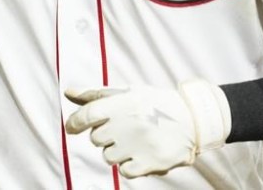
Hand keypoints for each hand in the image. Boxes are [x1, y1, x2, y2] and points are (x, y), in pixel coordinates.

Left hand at [64, 79, 230, 177]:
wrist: (194, 120)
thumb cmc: (156, 104)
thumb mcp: (129, 92)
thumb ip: (96, 94)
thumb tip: (68, 92)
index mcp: (126, 101)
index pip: (88, 114)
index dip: (75, 122)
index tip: (73, 126)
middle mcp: (131, 122)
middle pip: (96, 138)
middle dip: (105, 135)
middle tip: (124, 128)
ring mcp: (140, 144)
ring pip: (108, 156)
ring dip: (117, 150)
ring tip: (135, 140)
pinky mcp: (150, 163)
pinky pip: (124, 170)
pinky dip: (129, 164)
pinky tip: (141, 152)